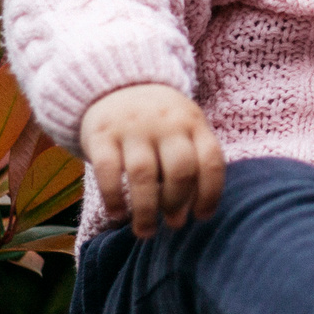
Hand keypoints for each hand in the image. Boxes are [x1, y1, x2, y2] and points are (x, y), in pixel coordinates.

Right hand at [77, 84, 225, 236]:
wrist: (116, 83)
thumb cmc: (158, 122)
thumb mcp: (183, 128)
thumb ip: (191, 163)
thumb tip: (187, 217)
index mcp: (193, 123)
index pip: (211, 161)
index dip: (210, 194)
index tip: (201, 217)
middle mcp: (166, 123)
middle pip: (180, 170)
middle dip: (178, 204)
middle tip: (173, 223)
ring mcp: (133, 127)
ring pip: (144, 175)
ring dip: (146, 210)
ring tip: (145, 231)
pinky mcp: (101, 133)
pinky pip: (108, 171)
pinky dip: (114, 197)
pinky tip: (118, 214)